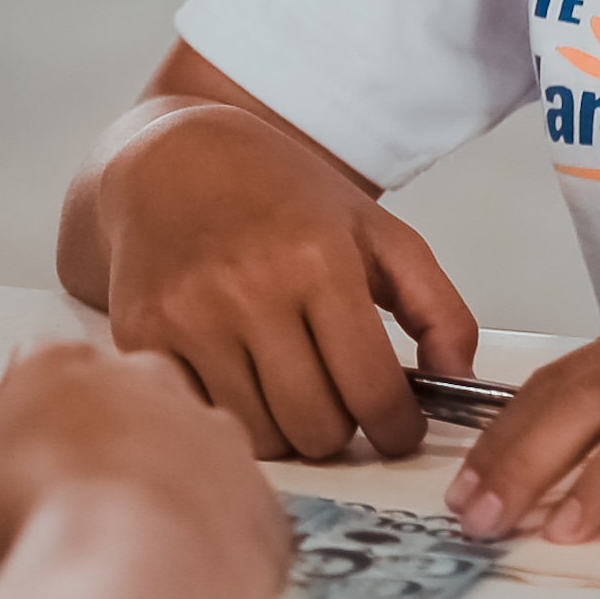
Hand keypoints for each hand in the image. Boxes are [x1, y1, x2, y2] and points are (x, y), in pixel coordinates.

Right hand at [0, 343, 286, 598]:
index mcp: (61, 364)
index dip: (7, 446)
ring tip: (116, 574)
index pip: (29, 384)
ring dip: (156, 507)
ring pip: (182, 467)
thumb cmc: (26, 540)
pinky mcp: (268, 506)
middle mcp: (152, 382)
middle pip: (113, 415)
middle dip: (87, 467)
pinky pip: (236, 525)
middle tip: (55, 536)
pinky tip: (173, 596)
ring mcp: (219, 441)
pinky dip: (210, 554)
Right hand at [82, 86, 476, 463]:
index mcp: (318, 260)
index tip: (396, 426)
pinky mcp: (140, 337)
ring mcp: (187, 317)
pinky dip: (230, 416)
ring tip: (289, 388)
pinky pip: (204, 419)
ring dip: (286, 429)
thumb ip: (438, 308)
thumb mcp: (376, 231)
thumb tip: (459, 384)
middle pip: (317, 429)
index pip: (373, 394)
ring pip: (262, 437)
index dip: (397, 429)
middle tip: (338, 402)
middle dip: (341, 429)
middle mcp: (249, 290)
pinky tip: (239, 380)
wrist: (170, 161)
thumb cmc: (281, 197)